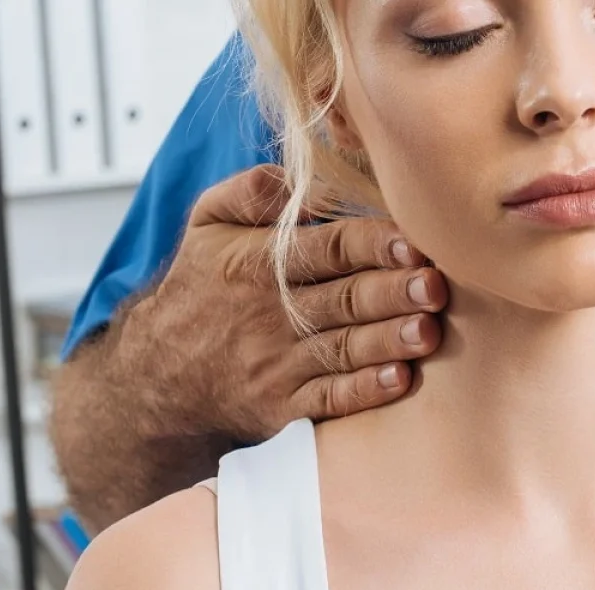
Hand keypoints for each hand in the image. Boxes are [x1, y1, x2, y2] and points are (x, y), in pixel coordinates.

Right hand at [121, 164, 447, 442]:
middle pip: (344, 299)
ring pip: (344, 349)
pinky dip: (363, 392)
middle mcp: (271, 314)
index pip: (327, 249)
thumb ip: (252, 192)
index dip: (373, 245)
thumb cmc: (200, 287)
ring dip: (389, 341)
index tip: (414, 242)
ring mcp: (278, 363)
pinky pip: (328, 400)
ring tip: (429, 332)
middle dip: (394, 292)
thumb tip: (303, 178)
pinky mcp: (283, 406)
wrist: (157, 372)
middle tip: (437, 286)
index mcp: (258, 263)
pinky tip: (397, 380)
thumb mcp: (206, 224)